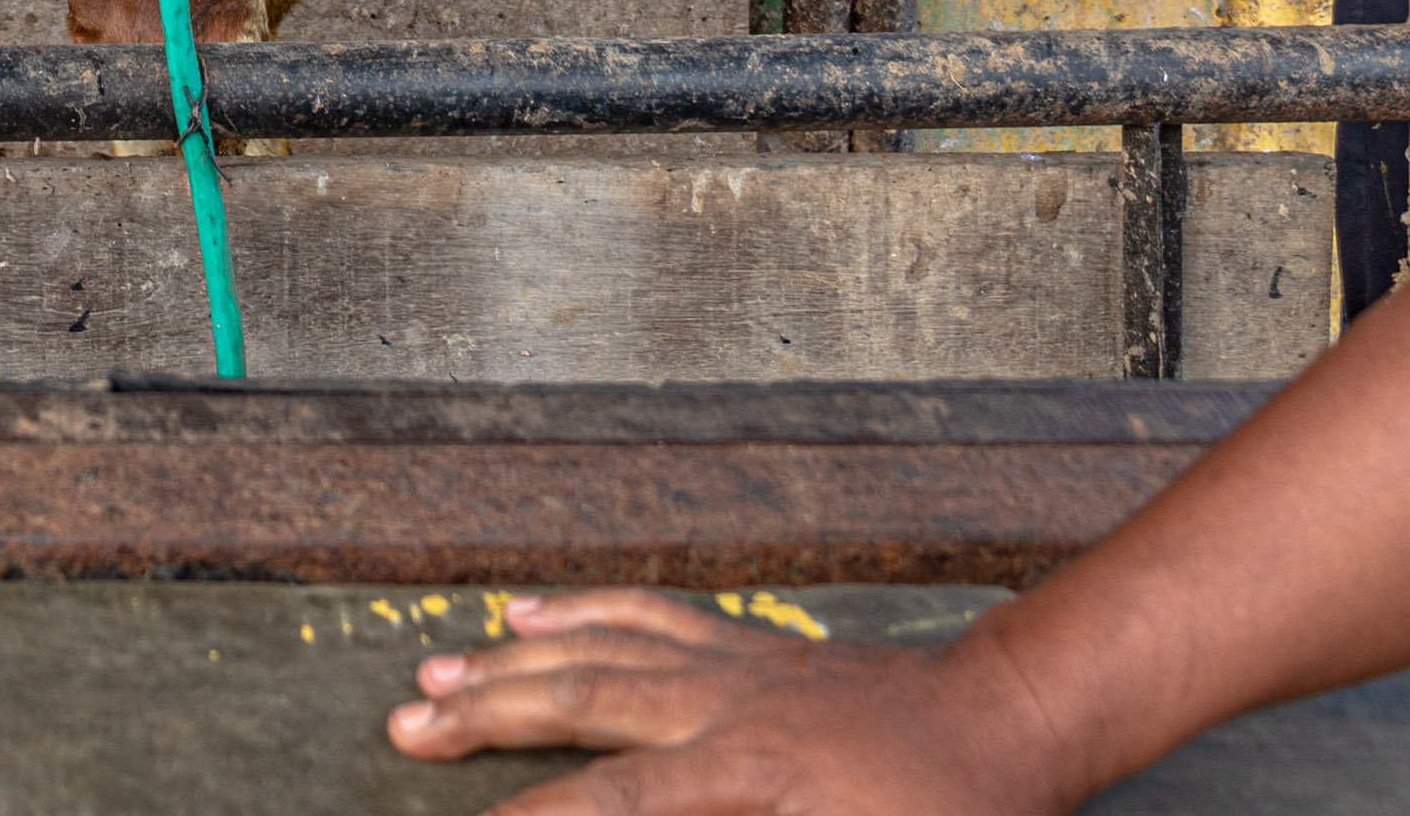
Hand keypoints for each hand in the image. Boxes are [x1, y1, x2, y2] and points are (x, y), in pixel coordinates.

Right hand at [382, 591, 1071, 815]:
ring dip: (509, 665)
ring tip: (431, 679)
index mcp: (753, 776)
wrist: (1008, 721)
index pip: (612, 806)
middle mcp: (725, 708)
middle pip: (579, 705)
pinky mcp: (747, 646)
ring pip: (597, 652)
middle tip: (401, 728)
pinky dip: (581, 613)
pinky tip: (527, 615)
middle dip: (485, 720)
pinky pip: (647, 617)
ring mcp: (732, 666)